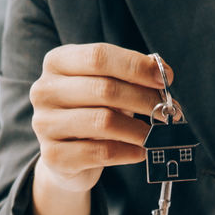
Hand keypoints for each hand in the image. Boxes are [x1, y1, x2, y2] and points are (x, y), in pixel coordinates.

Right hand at [30, 44, 170, 192]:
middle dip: (144, 100)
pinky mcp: (53, 156)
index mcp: (57, 62)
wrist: (66, 157)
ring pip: (103, 122)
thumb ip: (131, 77)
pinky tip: (141, 152)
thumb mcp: (108, 87)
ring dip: (139, 129)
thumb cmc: (92, 112)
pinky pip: (101, 152)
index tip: (166, 78)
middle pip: (104, 89)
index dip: (136, 66)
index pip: (99, 57)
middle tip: (169, 111)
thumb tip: (164, 76)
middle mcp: (44, 90)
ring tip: (158, 134)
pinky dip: (128, 152)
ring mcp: (45, 124)